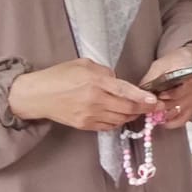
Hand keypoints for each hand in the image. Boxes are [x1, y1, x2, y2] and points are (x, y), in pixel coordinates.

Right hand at [8, 59, 159, 131]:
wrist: (36, 95)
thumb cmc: (59, 76)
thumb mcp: (84, 65)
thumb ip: (105, 72)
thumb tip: (119, 82)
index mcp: (95, 82)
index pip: (126, 91)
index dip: (143, 98)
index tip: (155, 100)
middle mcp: (95, 100)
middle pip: (127, 108)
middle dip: (144, 108)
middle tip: (154, 107)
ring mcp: (90, 115)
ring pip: (120, 119)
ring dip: (132, 115)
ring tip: (138, 109)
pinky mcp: (85, 125)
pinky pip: (109, 126)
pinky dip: (119, 121)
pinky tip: (120, 115)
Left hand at [141, 47, 191, 129]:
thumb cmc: (175, 62)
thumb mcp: (161, 65)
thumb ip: (151, 78)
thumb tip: (138, 91)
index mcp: (188, 79)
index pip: (175, 94)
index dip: (162, 97)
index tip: (151, 97)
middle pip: (173, 106)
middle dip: (157, 107)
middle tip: (146, 106)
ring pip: (175, 114)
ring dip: (162, 115)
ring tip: (151, 111)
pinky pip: (181, 121)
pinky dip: (170, 123)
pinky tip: (161, 120)